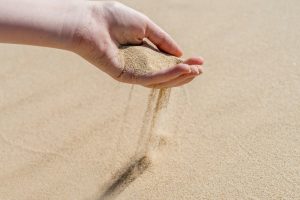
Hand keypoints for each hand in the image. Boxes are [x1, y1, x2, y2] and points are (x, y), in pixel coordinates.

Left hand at [71, 1, 203, 87]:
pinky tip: (181, 69)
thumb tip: (180, 52)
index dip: (183, 62)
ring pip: (159, 80)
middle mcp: (138, 64)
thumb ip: (163, 40)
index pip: (166, 62)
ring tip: (194, 72)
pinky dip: (165, 75)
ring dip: (178, 77)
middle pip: (165, 73)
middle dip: (184, 73)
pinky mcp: (125, 76)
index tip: (200, 61)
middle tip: (200, 70)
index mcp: (143, 51)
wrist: (90, 21)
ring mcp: (132, 72)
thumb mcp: (145, 26)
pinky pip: (148, 79)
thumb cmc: (114, 19)